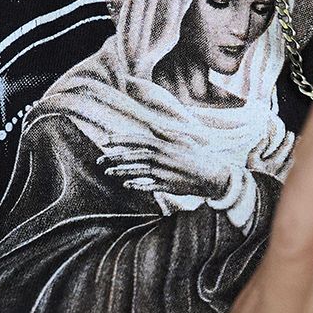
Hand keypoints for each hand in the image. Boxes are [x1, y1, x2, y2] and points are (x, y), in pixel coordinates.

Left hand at [98, 129, 227, 198]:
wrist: (211, 175)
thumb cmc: (197, 155)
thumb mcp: (183, 140)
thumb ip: (165, 133)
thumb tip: (151, 126)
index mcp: (163, 145)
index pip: (137, 140)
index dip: (120, 140)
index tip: (105, 141)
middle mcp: (161, 158)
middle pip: (133, 157)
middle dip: (114, 157)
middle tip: (100, 159)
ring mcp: (163, 173)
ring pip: (136, 172)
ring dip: (121, 172)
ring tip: (108, 172)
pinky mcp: (166, 186)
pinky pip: (147, 186)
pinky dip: (136, 185)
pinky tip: (126, 184)